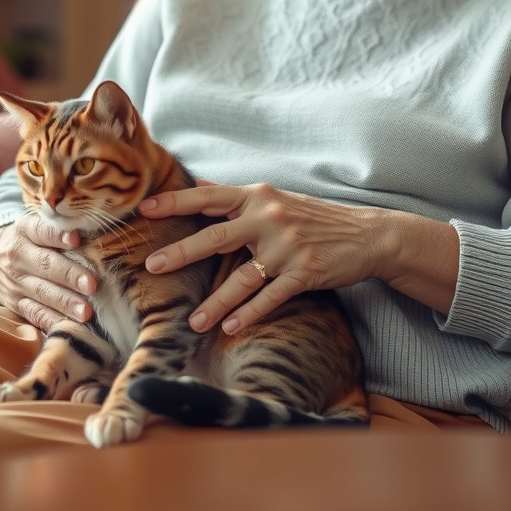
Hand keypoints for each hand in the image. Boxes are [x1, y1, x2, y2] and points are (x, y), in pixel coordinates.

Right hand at [0, 216, 96, 329]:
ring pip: (41, 292)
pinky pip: (34, 314)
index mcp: (25, 230)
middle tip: (91, 284)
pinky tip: (69, 325)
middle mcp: (18, 256)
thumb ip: (59, 228)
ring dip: (65, 302)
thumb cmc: (28, 241)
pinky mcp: (15, 304)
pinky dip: (51, 321)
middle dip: (69, 275)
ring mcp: (15, 282)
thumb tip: (96, 232)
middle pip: (45, 264)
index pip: (41, 231)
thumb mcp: (35, 226)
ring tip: (86, 311)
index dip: (58, 235)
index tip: (76, 239)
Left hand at [139, 183, 458, 333]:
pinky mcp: (305, 271)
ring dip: (216, 302)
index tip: (143, 210)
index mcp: (256, 197)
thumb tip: (196, 183)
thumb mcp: (274, 198)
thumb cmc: (314, 217)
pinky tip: (231, 328)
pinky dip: (250, 314)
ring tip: (193, 322)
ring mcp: (287, 246)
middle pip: (216, 236)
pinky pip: (271, 296)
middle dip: (181, 252)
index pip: (207, 197)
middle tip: (152, 266)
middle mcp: (268, 218)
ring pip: (242, 277)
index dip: (174, 202)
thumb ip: (234, 195)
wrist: (367, 234)